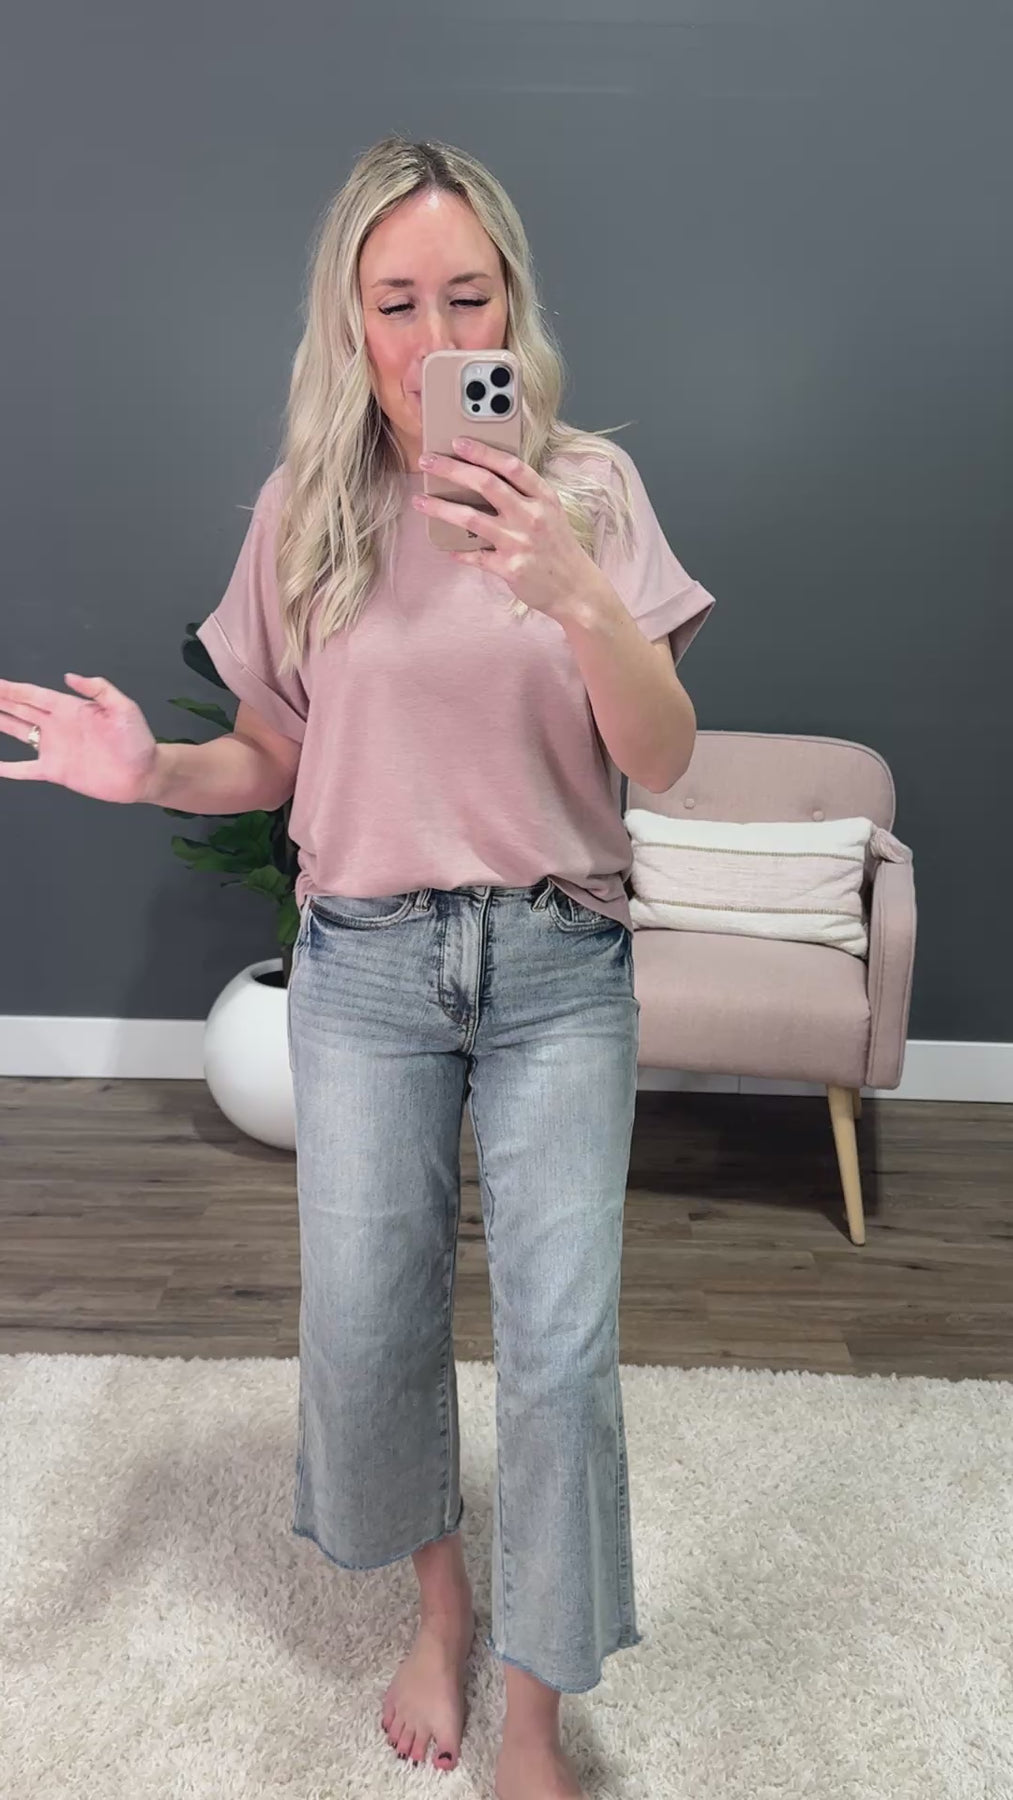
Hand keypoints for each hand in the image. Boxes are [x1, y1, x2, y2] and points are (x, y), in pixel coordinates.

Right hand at [0, 672, 158, 803]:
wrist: (143, 774)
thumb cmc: (137, 740)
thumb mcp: (123, 708)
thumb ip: (98, 689)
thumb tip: (69, 676)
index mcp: (69, 708)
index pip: (32, 695)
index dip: (10, 689)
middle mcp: (56, 725)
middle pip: (18, 709)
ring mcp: (54, 748)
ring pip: (17, 732)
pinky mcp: (56, 771)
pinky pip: (26, 769)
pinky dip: (9, 768)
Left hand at [413, 437, 598, 620]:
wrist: (576, 589)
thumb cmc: (558, 547)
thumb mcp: (551, 513)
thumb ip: (525, 495)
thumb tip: (486, 478)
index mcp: (543, 498)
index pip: (511, 466)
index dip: (482, 451)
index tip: (458, 441)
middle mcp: (531, 516)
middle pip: (486, 484)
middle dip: (452, 469)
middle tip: (427, 461)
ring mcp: (520, 543)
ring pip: (471, 519)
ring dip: (440, 508)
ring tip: (420, 501)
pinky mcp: (510, 568)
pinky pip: (475, 556)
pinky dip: (459, 552)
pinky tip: (446, 547)